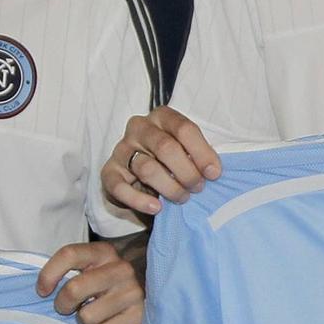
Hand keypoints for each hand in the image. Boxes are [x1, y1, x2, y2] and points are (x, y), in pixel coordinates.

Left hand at [38, 240, 143, 323]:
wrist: (151, 295)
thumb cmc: (108, 283)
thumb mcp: (92, 267)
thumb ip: (70, 270)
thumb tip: (42, 290)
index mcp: (104, 252)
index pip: (69, 254)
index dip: (48, 275)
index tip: (42, 291)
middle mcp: (121, 269)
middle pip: (74, 289)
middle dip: (63, 304)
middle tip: (68, 308)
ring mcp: (133, 292)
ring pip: (86, 317)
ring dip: (84, 321)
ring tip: (95, 314)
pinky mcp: (140, 316)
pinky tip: (109, 323)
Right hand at [103, 106, 220, 213]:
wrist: (141, 176)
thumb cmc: (172, 160)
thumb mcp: (188, 150)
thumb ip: (200, 154)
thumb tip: (214, 171)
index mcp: (162, 117)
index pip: (184, 129)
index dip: (202, 153)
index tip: (214, 173)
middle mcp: (140, 128)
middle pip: (165, 147)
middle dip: (186, 172)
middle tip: (198, 187)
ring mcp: (122, 149)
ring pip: (146, 168)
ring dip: (169, 187)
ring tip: (182, 198)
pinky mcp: (109, 172)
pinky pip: (120, 187)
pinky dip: (139, 200)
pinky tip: (156, 207)